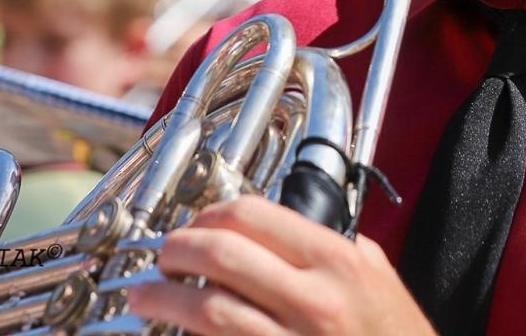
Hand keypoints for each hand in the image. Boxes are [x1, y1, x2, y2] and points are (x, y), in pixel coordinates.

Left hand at [124, 195, 435, 335]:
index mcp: (338, 262)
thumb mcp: (380, 281)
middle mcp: (315, 300)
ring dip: (162, 300)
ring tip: (145, 296)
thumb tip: (287, 230)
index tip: (194, 226)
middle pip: (220, 254)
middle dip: (175, 250)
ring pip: (207, 310)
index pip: (252, 215)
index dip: (209, 216)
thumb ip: (337, 251)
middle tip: (162, 257)